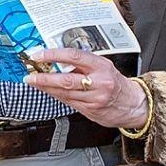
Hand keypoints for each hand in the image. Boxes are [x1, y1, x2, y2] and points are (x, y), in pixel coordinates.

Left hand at [25, 48, 146, 129]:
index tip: (40, 55)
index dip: (54, 55)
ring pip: (65, 93)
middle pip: (67, 79)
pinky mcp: (90, 110)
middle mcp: (98, 82)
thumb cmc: (116, 83)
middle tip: (31, 74)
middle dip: (45, 77)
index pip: (74, 57)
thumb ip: (84, 64)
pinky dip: (55, 95)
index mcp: (102, 66)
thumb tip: (58, 60)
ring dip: (46, 87)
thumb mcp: (104, 67)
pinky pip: (68, 102)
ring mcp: (94, 98)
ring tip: (34, 82)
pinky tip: (47, 91)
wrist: (133, 104)